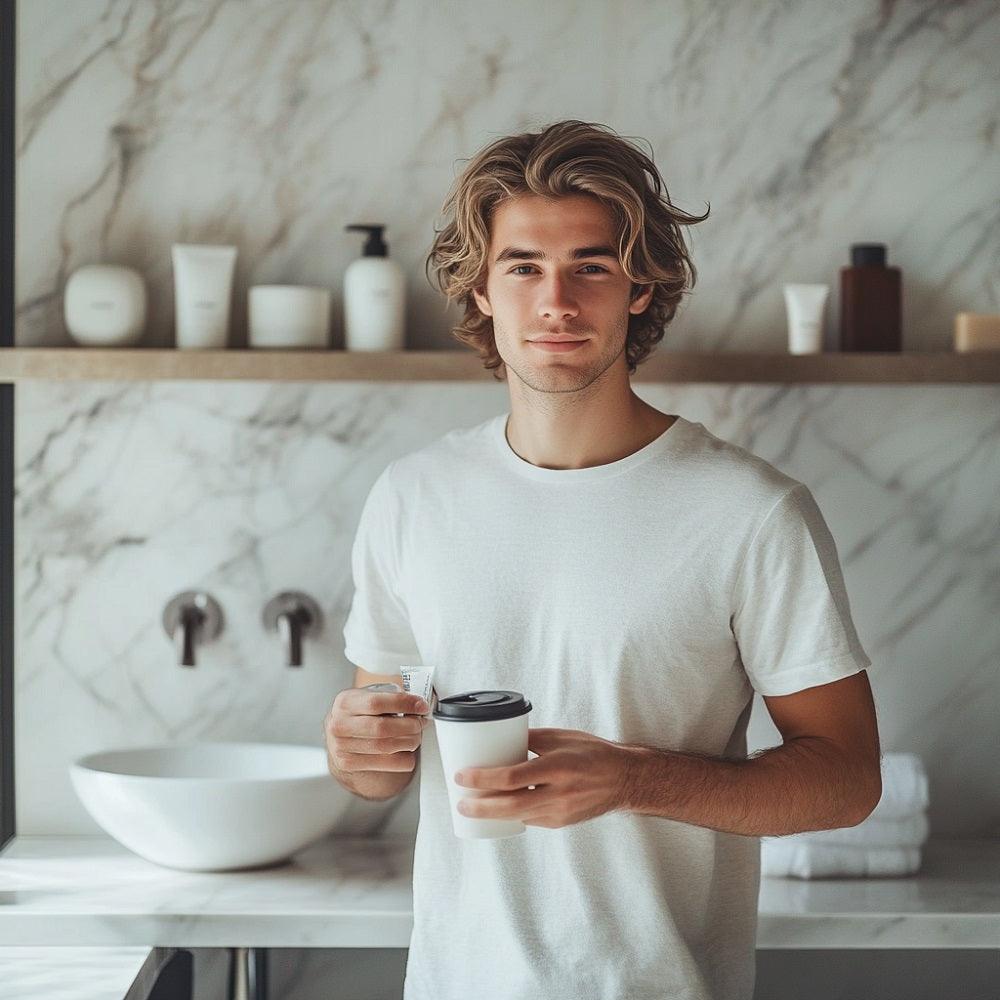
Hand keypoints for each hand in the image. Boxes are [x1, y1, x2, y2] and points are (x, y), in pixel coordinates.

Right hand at [324, 686, 429, 784]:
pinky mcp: (349, 764)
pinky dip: (405, 758)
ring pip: (386, 747)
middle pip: (382, 727)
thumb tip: (418, 704)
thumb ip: (389, 697)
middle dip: (410, 725)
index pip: (377, 702)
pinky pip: (387, 764)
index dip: (404, 704)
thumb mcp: (366, 698)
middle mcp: (339, 725)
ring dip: (410, 741)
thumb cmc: (359, 715)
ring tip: (416, 736)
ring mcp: (341, 747)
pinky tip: (406, 751)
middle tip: (421, 723)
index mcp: (345, 702)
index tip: (421, 706)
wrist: (339, 738)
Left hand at [454, 728, 633, 828]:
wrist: (625, 779)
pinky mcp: (561, 823)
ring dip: (491, 814)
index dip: (482, 779)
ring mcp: (561, 812)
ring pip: (518, 817)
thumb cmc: (593, 753)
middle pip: (510, 805)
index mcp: (557, 767)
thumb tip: (499, 738)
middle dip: (480, 807)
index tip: (462, 776)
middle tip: (459, 802)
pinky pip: (530, 819)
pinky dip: (513, 814)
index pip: (511, 777)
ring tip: (470, 807)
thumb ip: (530, 740)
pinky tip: (499, 808)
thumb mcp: (561, 737)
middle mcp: (559, 793)